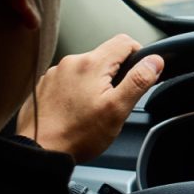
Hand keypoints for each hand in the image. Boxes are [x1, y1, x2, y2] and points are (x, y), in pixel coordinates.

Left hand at [16, 34, 163, 161]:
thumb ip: (138, 81)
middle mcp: (71, 62)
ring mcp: (55, 73)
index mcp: (91, 64)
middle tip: (115, 101)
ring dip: (95, 82)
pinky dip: (77, 90)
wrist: (39, 151)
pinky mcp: (45, 85)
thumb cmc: (76, 135)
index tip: (138, 74)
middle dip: (116, 74)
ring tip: (93, 109)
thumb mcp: (117, 110)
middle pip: (105, 55)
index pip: (124, 41)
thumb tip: (154, 61)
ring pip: (87, 68)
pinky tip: (76, 110)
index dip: (139, 55)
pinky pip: (69, 79)